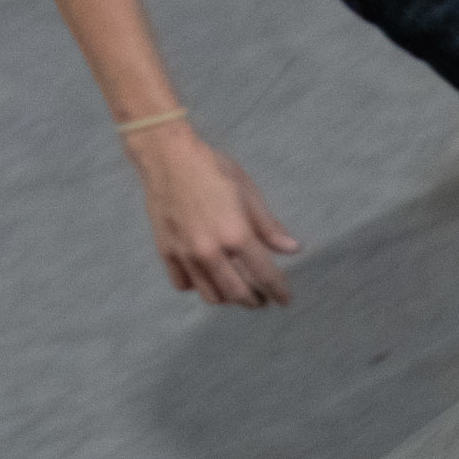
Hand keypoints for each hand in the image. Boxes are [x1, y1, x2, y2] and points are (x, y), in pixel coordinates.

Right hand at [128, 126, 301, 306]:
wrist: (169, 158)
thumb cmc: (212, 169)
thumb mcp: (248, 192)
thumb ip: (269, 226)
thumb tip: (292, 249)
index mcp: (236, 234)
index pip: (265, 274)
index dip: (279, 291)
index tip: (285, 300)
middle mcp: (210, 251)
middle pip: (237, 293)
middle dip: (254, 301)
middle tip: (263, 299)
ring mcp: (186, 255)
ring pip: (210, 294)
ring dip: (228, 298)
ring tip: (238, 291)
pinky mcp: (166, 253)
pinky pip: (184, 284)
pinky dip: (198, 286)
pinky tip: (207, 277)